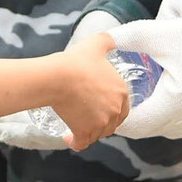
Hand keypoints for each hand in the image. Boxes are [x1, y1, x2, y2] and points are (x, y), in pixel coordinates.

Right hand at [47, 29, 132, 148]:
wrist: (57, 77)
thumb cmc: (76, 62)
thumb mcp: (95, 45)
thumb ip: (107, 40)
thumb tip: (111, 39)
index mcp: (121, 92)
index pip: (123, 107)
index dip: (112, 107)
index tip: (100, 104)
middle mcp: (114, 111)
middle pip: (112, 122)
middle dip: (102, 120)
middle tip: (89, 114)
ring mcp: (100, 124)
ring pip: (98, 134)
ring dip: (90, 131)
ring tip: (78, 123)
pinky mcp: (84, 132)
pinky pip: (82, 143)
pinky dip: (75, 142)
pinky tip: (68, 138)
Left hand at [108, 15, 181, 139]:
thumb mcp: (166, 33)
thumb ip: (129, 37)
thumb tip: (101, 39)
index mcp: (175, 107)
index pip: (131, 126)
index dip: (112, 114)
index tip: (99, 99)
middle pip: (145, 128)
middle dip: (127, 113)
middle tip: (111, 92)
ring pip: (162, 127)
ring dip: (147, 113)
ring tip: (134, 89)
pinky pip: (180, 123)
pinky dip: (166, 111)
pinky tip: (162, 90)